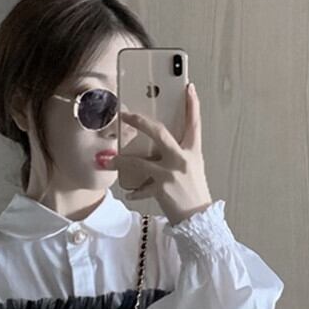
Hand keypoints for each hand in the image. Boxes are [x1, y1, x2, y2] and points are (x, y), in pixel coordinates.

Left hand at [109, 82, 213, 225]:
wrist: (198, 220)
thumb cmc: (195, 195)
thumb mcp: (192, 170)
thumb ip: (177, 156)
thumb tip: (159, 149)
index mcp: (193, 153)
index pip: (194, 124)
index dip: (192, 105)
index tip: (189, 88)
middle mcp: (182, 160)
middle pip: (159, 132)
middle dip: (140, 122)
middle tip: (125, 115)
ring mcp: (171, 174)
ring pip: (139, 161)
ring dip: (121, 160)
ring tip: (109, 159)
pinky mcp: (161, 189)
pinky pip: (142, 188)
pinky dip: (134, 191)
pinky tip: (129, 192)